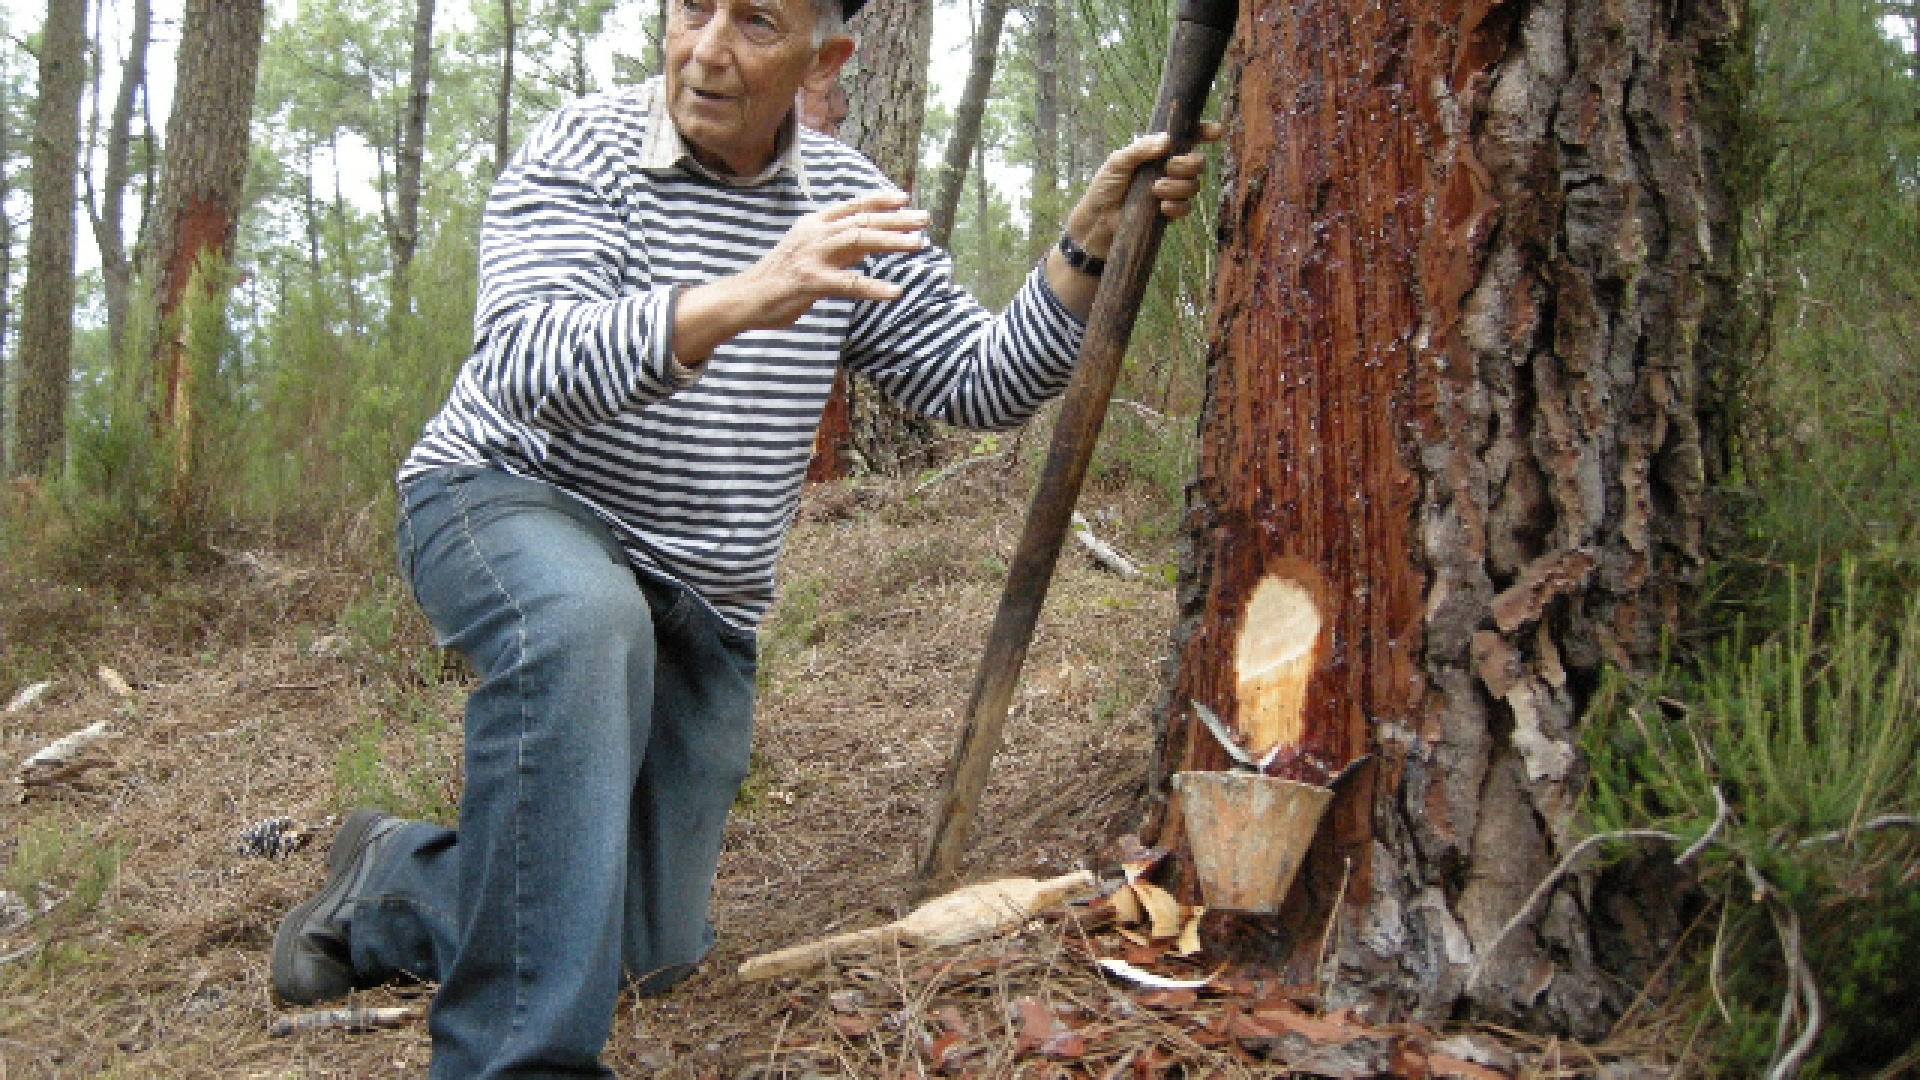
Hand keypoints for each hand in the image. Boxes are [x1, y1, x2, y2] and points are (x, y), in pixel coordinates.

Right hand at [676, 191, 927, 365]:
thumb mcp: (810, 254)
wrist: (745, 298)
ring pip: (859, 243)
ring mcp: (813, 256)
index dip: (879, 200)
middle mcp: (815, 234)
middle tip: (924, 219)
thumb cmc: (780, 279)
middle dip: (896, 219)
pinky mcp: (811, 282)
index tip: (904, 198)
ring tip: (918, 244)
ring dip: (891, 242)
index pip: (852, 206)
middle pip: (862, 221)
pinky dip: (874, 287)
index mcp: (814, 224)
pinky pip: (849, 283)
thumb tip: (869, 245)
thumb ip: (839, 248)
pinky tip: (895, 292)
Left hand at [1063, 122, 1224, 258]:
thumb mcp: (1118, 161)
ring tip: (1155, 189)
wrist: (1099, 219)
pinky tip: (1161, 207)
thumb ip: (1140, 149)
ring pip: (1194, 186)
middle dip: (1188, 164)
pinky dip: (1176, 206)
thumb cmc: (1106, 186)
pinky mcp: (1170, 212)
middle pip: (1198, 162)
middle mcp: (1169, 169)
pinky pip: (1186, 207)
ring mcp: (1171, 191)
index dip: (1204, 132)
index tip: (1215, 132)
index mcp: (1158, 152)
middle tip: (1168, 167)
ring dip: (1178, 186)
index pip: (1188, 138)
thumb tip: (1166, 140)